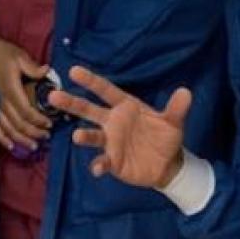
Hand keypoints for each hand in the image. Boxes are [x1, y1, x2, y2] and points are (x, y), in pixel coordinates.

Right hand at [0, 28, 51, 150]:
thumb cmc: (5, 54)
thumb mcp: (20, 57)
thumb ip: (33, 67)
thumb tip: (47, 71)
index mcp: (11, 89)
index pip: (25, 111)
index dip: (38, 120)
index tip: (50, 123)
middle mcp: (2, 101)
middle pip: (18, 124)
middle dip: (33, 133)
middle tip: (47, 137)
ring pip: (8, 129)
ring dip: (21, 139)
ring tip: (34, 146)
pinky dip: (3, 139)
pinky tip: (11, 147)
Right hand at [48, 66, 189, 189]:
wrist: (167, 164)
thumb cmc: (165, 137)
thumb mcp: (173, 122)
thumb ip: (176, 108)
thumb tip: (186, 92)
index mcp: (125, 106)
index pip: (105, 90)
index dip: (91, 81)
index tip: (74, 71)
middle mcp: (113, 122)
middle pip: (89, 110)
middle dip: (71, 103)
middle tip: (53, 95)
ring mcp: (110, 142)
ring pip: (91, 135)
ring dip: (84, 136)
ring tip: (78, 137)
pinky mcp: (113, 161)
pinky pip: (102, 161)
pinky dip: (99, 164)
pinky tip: (98, 167)